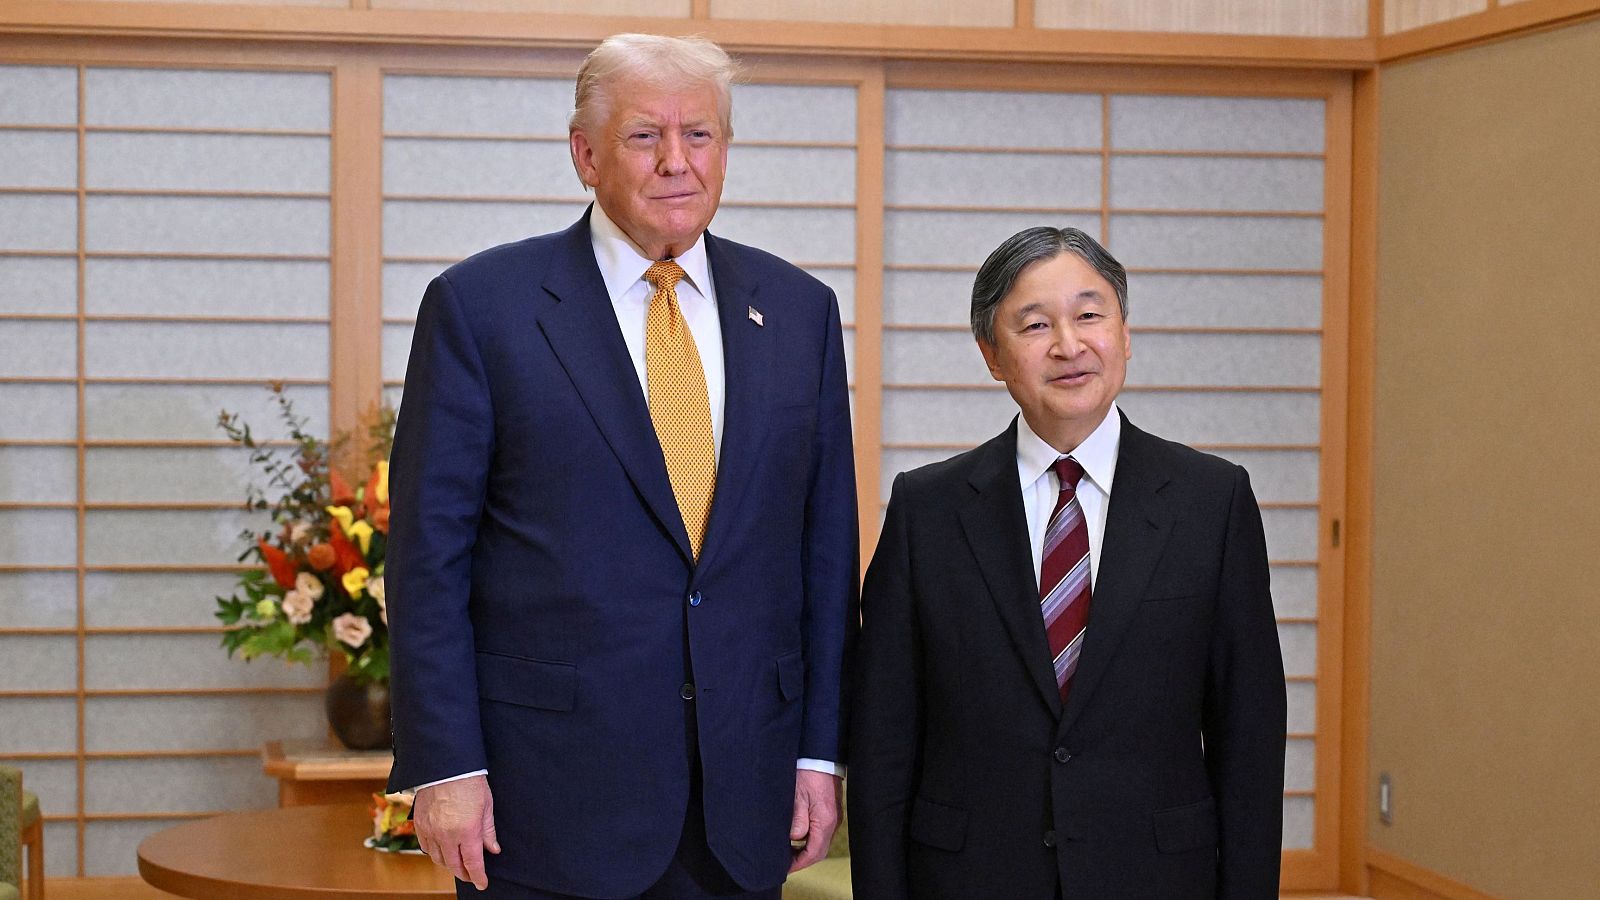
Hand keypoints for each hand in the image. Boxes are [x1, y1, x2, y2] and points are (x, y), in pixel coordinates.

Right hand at [414, 774, 500, 889]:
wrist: (445, 765)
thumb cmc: (469, 781)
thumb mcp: (486, 805)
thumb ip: (488, 831)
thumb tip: (493, 849)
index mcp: (467, 831)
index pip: (473, 863)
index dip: (478, 876)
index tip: (482, 883)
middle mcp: (447, 835)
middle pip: (454, 865)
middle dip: (464, 874)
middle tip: (471, 876)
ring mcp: (431, 830)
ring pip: (438, 858)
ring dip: (449, 864)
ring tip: (458, 863)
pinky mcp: (419, 824)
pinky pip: (425, 847)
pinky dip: (434, 853)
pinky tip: (442, 851)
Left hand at [788, 769, 841, 871]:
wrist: (821, 755)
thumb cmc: (807, 773)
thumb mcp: (797, 797)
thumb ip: (797, 820)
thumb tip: (794, 839)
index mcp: (824, 821)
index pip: (814, 853)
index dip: (799, 863)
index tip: (785, 868)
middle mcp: (833, 822)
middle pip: (819, 851)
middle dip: (802, 859)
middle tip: (784, 862)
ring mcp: (834, 817)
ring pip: (820, 842)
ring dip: (805, 849)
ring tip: (787, 850)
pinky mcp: (831, 811)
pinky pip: (821, 832)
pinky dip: (810, 839)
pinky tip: (797, 836)